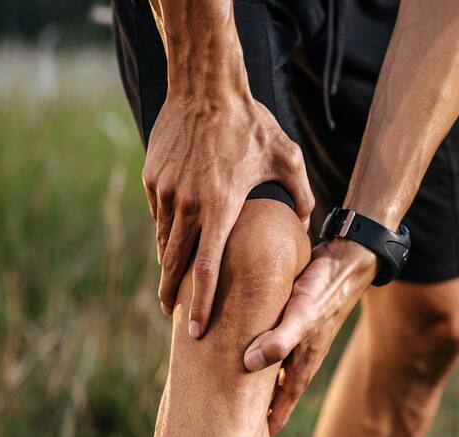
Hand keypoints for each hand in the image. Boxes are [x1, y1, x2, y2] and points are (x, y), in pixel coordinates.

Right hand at [142, 93, 313, 337]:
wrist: (206, 86)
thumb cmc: (252, 123)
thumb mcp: (287, 158)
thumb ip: (300, 195)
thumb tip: (305, 220)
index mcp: (222, 206)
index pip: (207, 267)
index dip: (201, 301)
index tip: (196, 327)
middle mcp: (189, 203)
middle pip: (176, 262)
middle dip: (173, 294)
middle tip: (172, 316)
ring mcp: (167, 190)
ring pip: (164, 239)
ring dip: (168, 264)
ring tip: (171, 285)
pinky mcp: (153, 177)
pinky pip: (159, 213)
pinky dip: (165, 231)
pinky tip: (171, 241)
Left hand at [243, 238, 377, 435]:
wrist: (346, 261)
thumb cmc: (325, 289)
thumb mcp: (302, 314)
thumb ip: (279, 339)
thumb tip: (249, 363)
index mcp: (303, 361)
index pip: (283, 401)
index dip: (268, 421)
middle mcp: (300, 353)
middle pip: (276, 388)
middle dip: (258, 405)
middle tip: (234, 418)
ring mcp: (298, 336)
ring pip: (273, 366)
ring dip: (256, 378)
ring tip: (233, 387)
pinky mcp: (292, 317)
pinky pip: (272, 341)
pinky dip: (257, 348)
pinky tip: (243, 342)